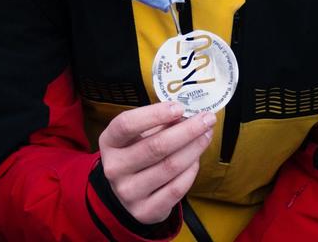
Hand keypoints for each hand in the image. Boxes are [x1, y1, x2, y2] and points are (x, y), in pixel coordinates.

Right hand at [98, 100, 212, 224]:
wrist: (127, 194)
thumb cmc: (136, 154)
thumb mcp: (138, 135)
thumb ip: (159, 123)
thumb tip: (189, 114)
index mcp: (109, 143)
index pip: (127, 124)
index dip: (154, 114)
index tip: (179, 107)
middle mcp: (114, 168)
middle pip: (155, 146)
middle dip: (187, 130)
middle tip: (207, 119)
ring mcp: (128, 192)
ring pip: (170, 167)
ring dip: (194, 148)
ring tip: (206, 136)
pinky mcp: (144, 211)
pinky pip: (176, 189)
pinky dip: (191, 171)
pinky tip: (196, 160)